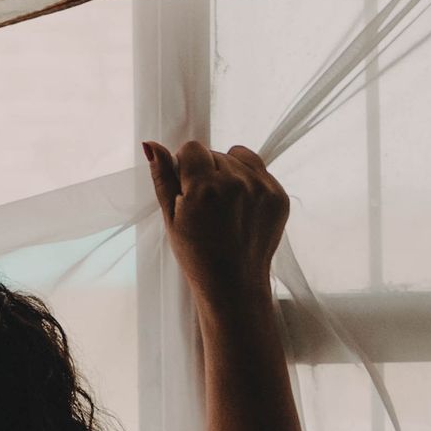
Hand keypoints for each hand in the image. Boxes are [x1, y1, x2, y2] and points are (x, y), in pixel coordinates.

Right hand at [145, 139, 288, 311]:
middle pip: (215, 153)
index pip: (192, 148)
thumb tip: (151, 145)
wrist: (234, 285)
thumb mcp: (171, 219)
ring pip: (238, 158)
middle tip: (207, 206)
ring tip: (225, 206)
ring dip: (229, 174)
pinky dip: (249, 183)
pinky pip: (259, 171)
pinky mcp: (278, 196)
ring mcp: (261, 189)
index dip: (187, 168)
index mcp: (204, 188)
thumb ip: (163, 178)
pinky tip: (241, 208)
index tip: (189, 191)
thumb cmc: (197, 256)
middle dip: (208, 172)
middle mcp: (235, 183)